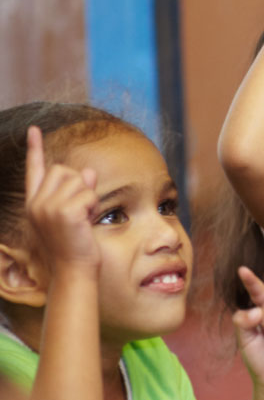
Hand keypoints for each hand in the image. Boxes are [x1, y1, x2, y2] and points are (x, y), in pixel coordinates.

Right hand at [24, 126, 99, 273]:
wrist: (74, 270)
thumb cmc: (76, 244)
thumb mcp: (76, 214)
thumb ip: (78, 191)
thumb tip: (87, 171)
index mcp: (35, 203)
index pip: (35, 169)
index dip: (34, 148)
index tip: (34, 129)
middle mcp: (36, 203)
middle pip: (63, 169)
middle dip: (79, 185)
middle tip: (82, 211)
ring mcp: (47, 207)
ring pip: (78, 180)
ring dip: (88, 197)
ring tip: (84, 219)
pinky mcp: (63, 212)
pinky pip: (89, 194)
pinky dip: (93, 206)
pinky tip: (87, 222)